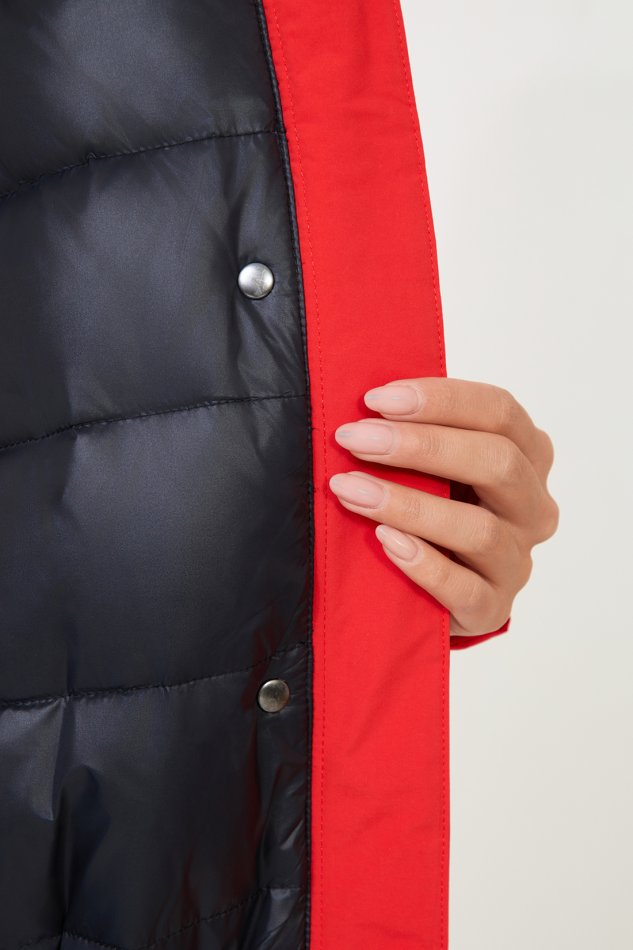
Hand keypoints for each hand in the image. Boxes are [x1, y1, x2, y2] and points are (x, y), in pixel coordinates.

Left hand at [328, 377, 558, 636]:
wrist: (434, 592)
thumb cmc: (431, 508)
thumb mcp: (433, 466)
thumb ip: (418, 434)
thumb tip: (365, 407)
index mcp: (527, 456)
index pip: (499, 411)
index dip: (440, 399)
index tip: (375, 400)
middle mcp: (532, 507)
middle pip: (498, 462)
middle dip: (418, 446)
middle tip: (354, 439)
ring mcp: (516, 561)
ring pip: (479, 529)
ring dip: (407, 504)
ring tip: (350, 491)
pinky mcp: (492, 608)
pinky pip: (465, 589)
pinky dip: (423, 564)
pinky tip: (385, 542)